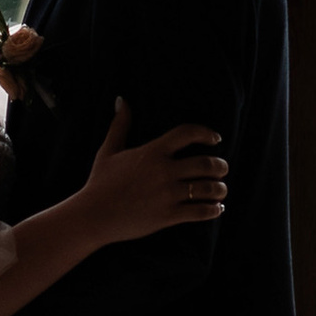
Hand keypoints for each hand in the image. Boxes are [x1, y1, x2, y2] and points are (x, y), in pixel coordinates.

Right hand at [81, 103, 225, 244]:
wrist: (93, 216)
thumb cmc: (100, 182)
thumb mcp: (109, 151)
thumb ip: (119, 124)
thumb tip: (120, 99)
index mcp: (152, 152)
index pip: (187, 133)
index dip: (206, 133)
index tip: (216, 139)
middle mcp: (163, 171)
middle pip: (206, 163)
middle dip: (220, 166)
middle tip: (222, 169)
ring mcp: (167, 194)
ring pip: (208, 188)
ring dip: (220, 189)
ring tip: (220, 190)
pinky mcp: (168, 216)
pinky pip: (201, 211)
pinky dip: (214, 209)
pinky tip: (216, 208)